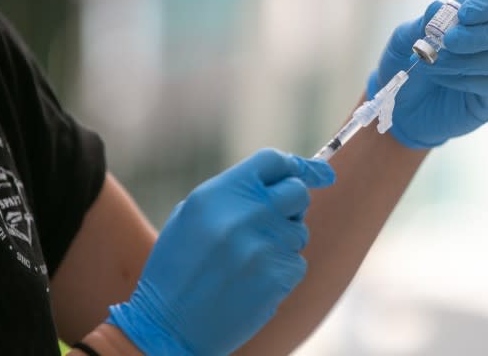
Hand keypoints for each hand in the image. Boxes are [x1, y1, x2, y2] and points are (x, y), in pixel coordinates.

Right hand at [106, 149, 334, 355]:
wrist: (168, 327)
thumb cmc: (178, 268)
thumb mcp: (192, 216)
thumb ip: (234, 193)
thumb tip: (285, 178)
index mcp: (219, 193)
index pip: (273, 160)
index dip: (297, 165)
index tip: (320, 173)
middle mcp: (245, 213)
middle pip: (297, 192)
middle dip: (293, 204)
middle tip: (276, 219)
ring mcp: (264, 245)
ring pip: (299, 231)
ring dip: (283, 241)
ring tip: (247, 260)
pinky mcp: (277, 276)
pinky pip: (296, 263)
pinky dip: (281, 271)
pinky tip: (252, 282)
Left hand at [370, 0, 487, 147]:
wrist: (399, 104)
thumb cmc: (404, 64)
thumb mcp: (404, 40)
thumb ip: (421, 23)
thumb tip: (437, 5)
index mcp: (475, 15)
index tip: (464, 14)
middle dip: (475, 35)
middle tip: (448, 41)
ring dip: (461, 61)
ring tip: (431, 64)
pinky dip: (463, 81)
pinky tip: (443, 80)